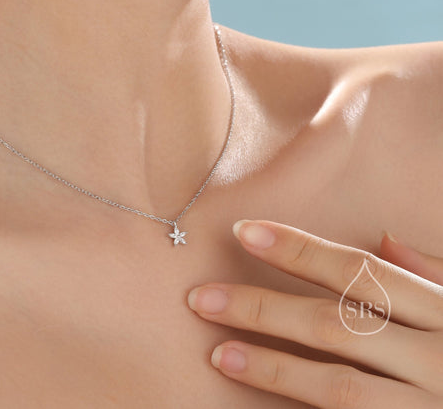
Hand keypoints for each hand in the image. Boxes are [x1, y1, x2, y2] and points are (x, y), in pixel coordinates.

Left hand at [186, 220, 442, 407]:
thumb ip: (434, 274)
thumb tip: (384, 239)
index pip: (360, 269)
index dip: (298, 248)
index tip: (244, 231)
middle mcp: (440, 356)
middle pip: (336, 323)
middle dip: (264, 307)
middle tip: (203, 298)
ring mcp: (431, 407)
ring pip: (339, 384)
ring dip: (272, 368)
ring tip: (219, 353)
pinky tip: (261, 404)